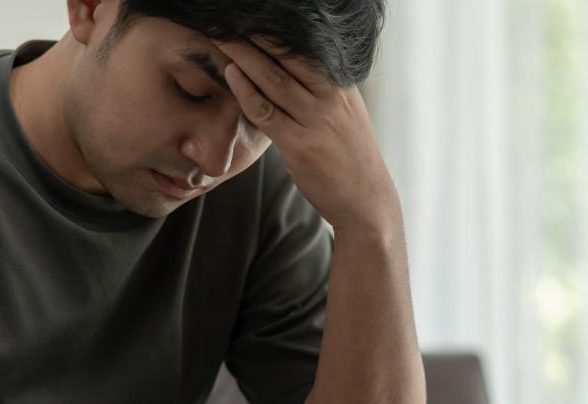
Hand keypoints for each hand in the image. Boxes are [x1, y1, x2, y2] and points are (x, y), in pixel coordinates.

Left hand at [215, 36, 401, 236]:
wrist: (366, 201)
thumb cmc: (350, 160)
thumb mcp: (345, 116)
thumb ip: (322, 93)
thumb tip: (292, 74)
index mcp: (340, 86)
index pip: (305, 48)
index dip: (276, 31)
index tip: (252, 18)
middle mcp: (330, 98)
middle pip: (288, 56)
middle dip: (256, 34)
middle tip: (229, 18)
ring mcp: (315, 121)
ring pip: (273, 79)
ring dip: (244, 55)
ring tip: (221, 34)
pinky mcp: (300, 145)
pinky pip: (266, 112)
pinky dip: (246, 91)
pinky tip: (231, 74)